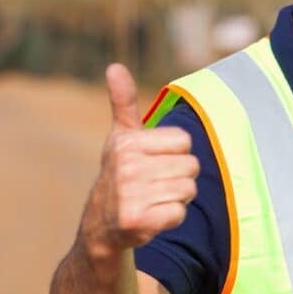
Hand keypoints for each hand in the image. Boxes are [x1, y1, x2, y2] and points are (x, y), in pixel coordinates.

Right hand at [86, 63, 196, 254]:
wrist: (101, 227)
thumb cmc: (120, 176)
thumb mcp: (120, 138)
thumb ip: (123, 103)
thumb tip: (114, 66)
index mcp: (127, 142)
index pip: (185, 142)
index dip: (176, 155)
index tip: (154, 164)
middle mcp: (126, 166)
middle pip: (191, 166)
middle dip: (179, 179)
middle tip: (154, 187)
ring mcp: (130, 194)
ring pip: (188, 190)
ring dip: (176, 199)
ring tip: (152, 200)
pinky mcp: (137, 220)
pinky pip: (179, 213)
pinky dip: (171, 218)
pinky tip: (151, 218)